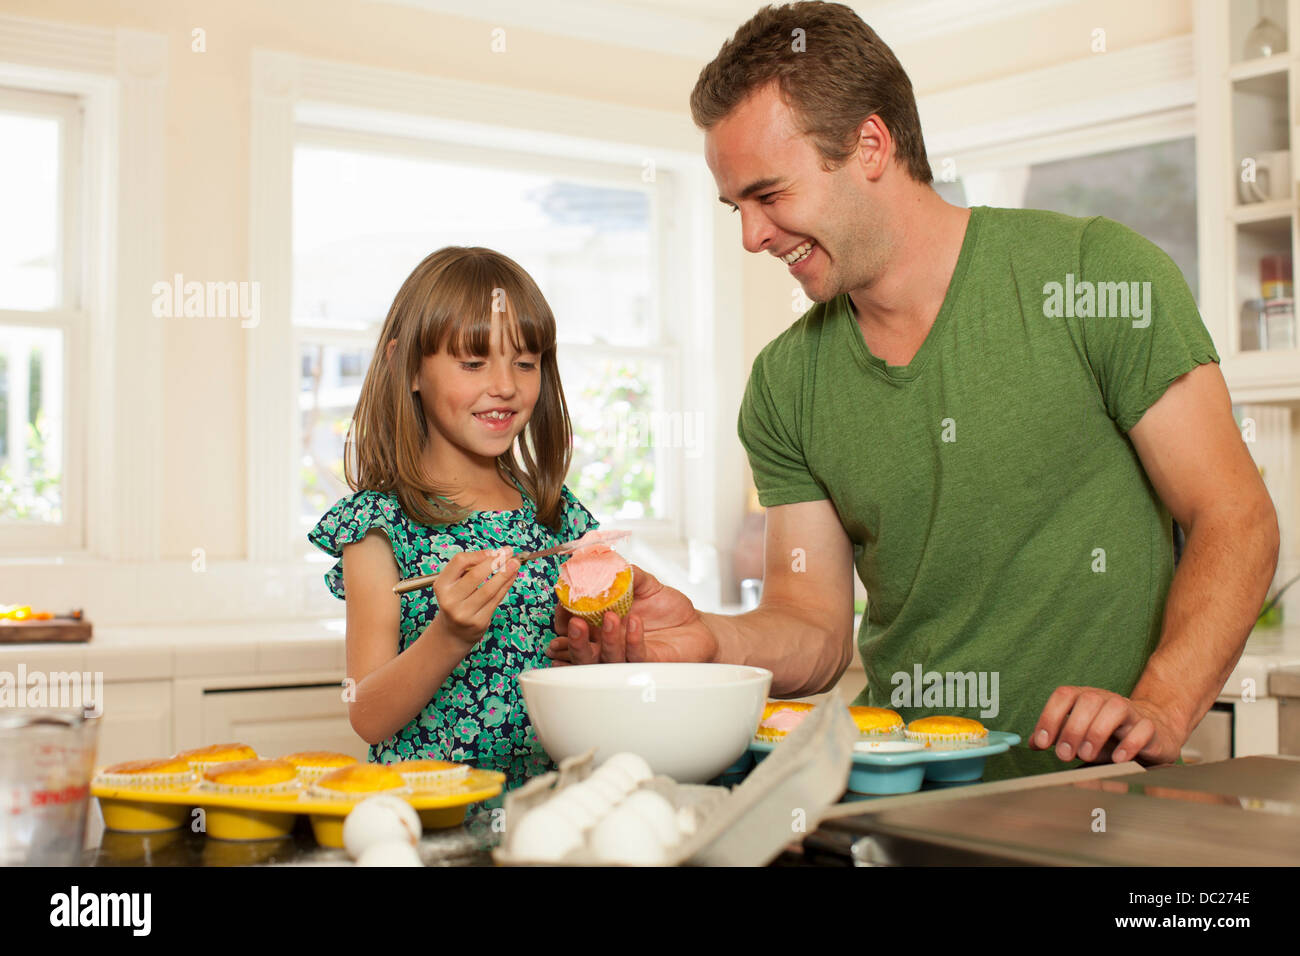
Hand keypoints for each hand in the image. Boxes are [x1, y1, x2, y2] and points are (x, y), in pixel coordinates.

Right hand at [430, 549, 519, 648]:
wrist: (454, 632)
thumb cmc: (457, 601)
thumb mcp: (454, 583)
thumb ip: (469, 568)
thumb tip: (496, 554)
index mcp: (441, 585)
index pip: (459, 562)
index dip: (479, 554)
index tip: (494, 551)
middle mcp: (450, 600)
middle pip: (475, 575)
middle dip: (495, 561)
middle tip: (509, 552)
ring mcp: (464, 613)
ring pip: (489, 589)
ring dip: (505, 574)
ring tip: (515, 563)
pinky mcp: (478, 622)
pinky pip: (496, 600)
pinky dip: (506, 586)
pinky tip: (512, 577)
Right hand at [546, 564, 716, 664]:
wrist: (695, 626)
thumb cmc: (666, 608)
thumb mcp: (645, 584)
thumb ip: (625, 574)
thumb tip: (608, 562)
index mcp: (598, 625)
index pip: (570, 628)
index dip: (562, 618)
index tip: (562, 603)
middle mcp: (607, 644)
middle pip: (581, 653)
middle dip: (573, 641)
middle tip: (576, 624)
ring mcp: (626, 656)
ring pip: (605, 659)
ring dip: (605, 640)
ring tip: (611, 617)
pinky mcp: (647, 664)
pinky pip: (635, 657)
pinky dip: (632, 641)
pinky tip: (636, 622)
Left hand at [1029, 686, 1184, 766]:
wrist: (1151, 730)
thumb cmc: (1109, 733)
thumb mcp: (1080, 734)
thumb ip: (1058, 736)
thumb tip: (1032, 743)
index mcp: (1085, 698)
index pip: (1064, 696)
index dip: (1049, 717)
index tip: (1042, 743)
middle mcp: (1107, 700)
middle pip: (1088, 700)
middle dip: (1072, 729)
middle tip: (1064, 755)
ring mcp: (1131, 711)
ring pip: (1116, 708)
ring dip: (1097, 732)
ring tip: (1086, 755)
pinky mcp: (1150, 727)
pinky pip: (1143, 729)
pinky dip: (1129, 743)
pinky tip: (1117, 759)